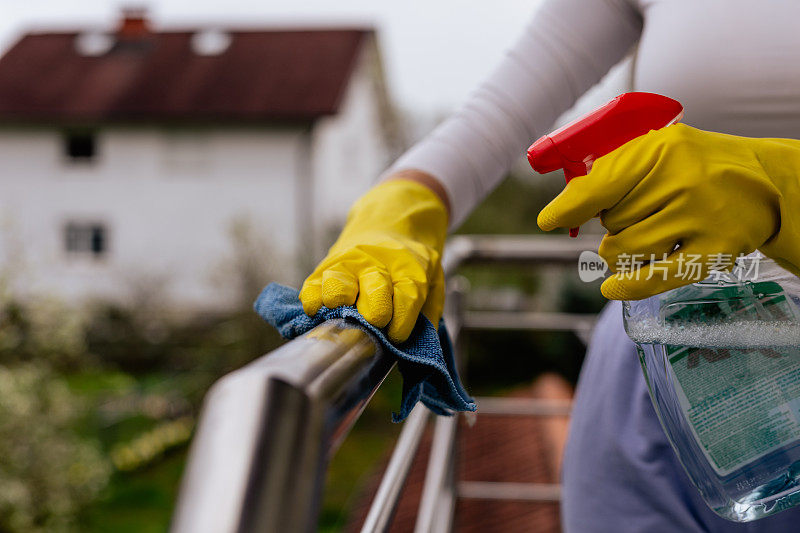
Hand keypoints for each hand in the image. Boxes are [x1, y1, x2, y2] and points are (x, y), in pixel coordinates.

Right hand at [299, 179, 447, 342]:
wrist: (390, 218)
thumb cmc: (411, 261)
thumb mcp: (433, 279)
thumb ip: (427, 313)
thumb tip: (414, 348)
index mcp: (408, 267)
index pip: (407, 296)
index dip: (402, 322)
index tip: (397, 336)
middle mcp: (377, 264)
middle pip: (375, 292)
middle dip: (376, 315)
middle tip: (375, 325)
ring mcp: (348, 263)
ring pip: (337, 286)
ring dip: (341, 306)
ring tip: (345, 317)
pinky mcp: (325, 266)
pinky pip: (312, 286)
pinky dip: (312, 302)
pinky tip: (318, 312)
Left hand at [537, 124, 799, 299]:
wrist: (764, 183)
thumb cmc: (698, 166)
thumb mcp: (658, 149)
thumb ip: (612, 170)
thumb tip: (565, 205)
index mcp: (663, 150)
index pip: (601, 185)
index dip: (569, 207)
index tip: (549, 219)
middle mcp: (683, 182)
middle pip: (611, 221)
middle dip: (611, 222)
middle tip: (637, 212)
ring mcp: (701, 218)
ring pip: (626, 249)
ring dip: (618, 250)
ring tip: (636, 237)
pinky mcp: (714, 252)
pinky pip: (656, 277)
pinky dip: (629, 285)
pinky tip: (613, 287)